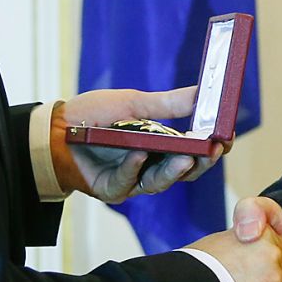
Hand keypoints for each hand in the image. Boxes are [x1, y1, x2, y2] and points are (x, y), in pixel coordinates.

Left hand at [51, 87, 222, 203]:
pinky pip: (128, 182)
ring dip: (175, 169)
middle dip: (203, 161)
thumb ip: (169, 103)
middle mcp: (152, 165)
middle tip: (215, 149)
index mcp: (163, 143)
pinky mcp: (113, 190)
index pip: (197, 150)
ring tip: (186, 156)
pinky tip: (138, 154)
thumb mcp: (134, 102)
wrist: (54, 129)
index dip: (214, 146)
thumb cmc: (93, 114)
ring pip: (162, 181)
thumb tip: (204, 92)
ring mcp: (134, 180)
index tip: (228, 136)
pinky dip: (133, 169)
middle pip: (187, 171)